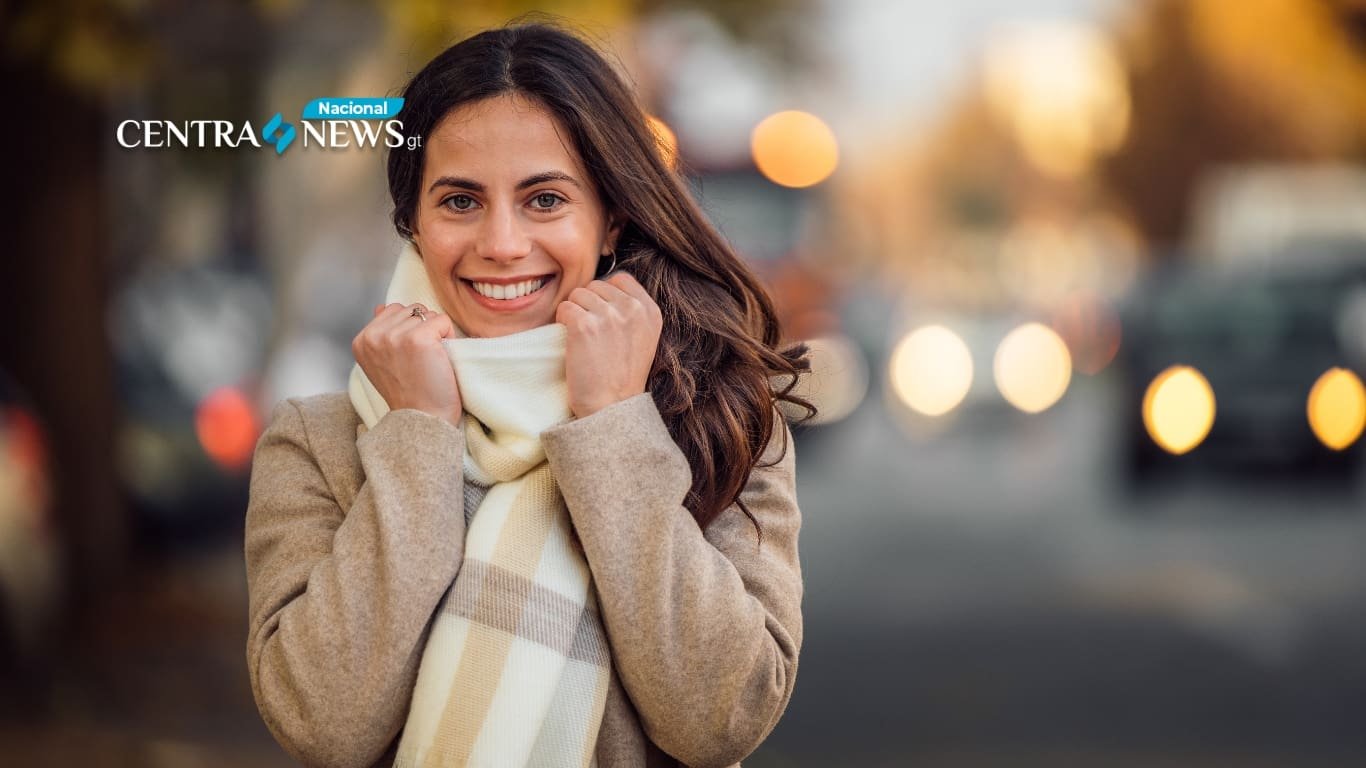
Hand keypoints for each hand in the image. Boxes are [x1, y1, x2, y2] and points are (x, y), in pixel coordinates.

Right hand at [352, 303, 462, 426]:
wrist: (422, 418)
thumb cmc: (409, 394)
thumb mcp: (382, 362)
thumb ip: (381, 333)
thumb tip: (381, 307)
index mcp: (362, 341)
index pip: (392, 310)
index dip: (409, 329)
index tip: (409, 358)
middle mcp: (374, 336)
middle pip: (410, 309)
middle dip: (422, 328)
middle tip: (422, 360)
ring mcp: (394, 336)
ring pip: (426, 313)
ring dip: (436, 332)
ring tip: (430, 359)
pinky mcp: (418, 338)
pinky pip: (442, 320)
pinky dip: (449, 336)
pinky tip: (440, 359)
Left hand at [554, 272, 661, 418]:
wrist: (611, 408)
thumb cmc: (622, 377)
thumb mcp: (644, 338)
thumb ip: (631, 310)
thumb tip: (603, 287)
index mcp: (650, 310)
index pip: (621, 278)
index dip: (606, 295)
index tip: (604, 319)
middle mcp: (632, 309)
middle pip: (596, 285)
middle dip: (589, 305)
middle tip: (593, 335)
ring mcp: (609, 316)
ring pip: (577, 294)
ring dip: (575, 314)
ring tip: (584, 341)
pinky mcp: (584, 325)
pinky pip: (564, 308)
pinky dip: (562, 323)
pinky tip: (573, 343)